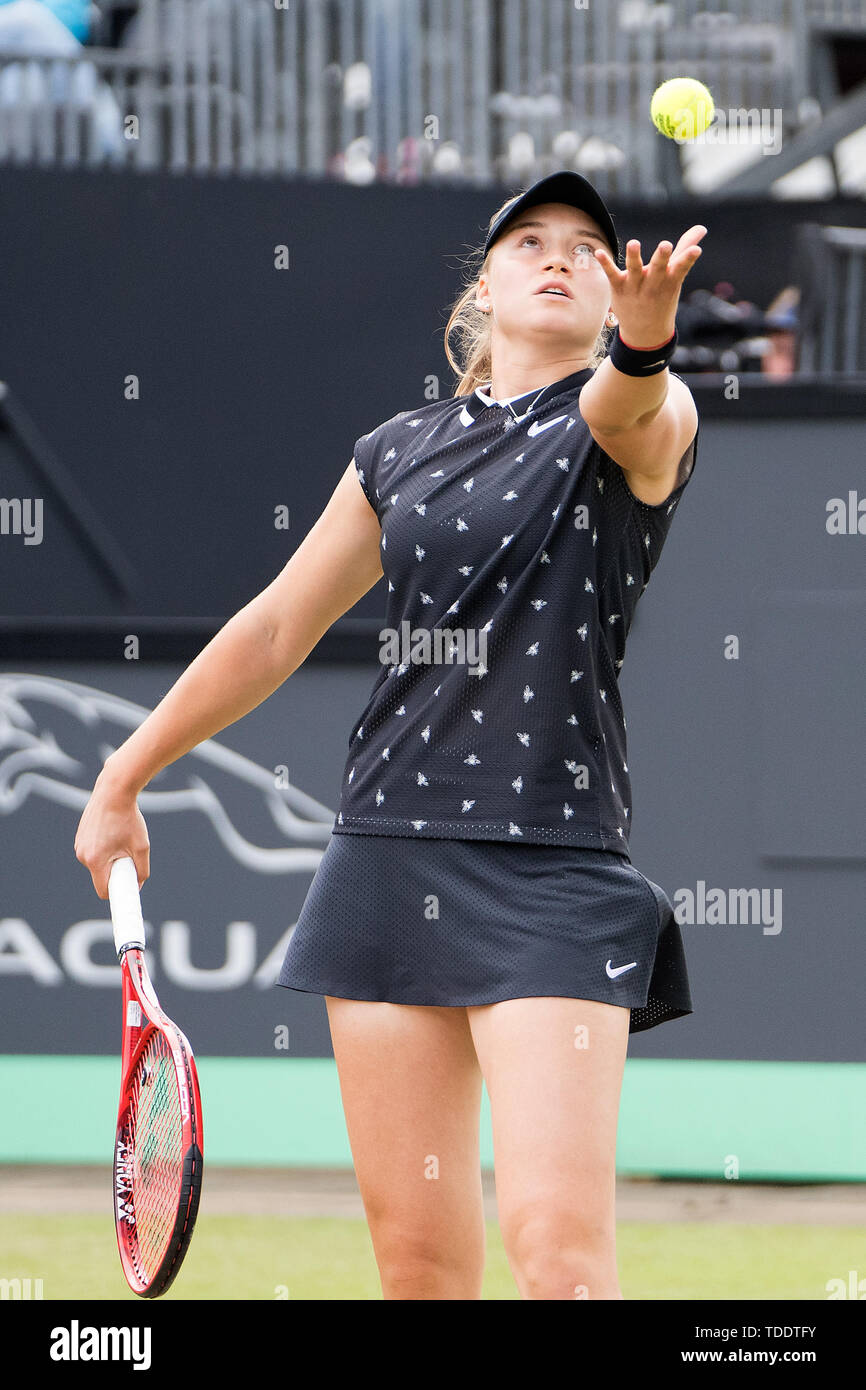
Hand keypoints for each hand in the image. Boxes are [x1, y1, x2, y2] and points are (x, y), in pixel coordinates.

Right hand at [74, 773, 149, 899]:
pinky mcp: (79, 837)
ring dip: (109, 859)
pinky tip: (112, 832)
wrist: (114, 791)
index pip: (103, 891)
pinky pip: (93, 852)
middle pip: (101, 876)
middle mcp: (83, 855)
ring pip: (97, 864)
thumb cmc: (129, 818)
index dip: (117, 893)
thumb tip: (137, 885)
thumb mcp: (141, 847)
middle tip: (129, 856)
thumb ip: (141, 870)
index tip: (126, 892)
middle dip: (115, 871)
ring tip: (121, 839)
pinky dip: (104, 849)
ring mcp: (79, 846)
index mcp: (96, 860)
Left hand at [594, 225, 706, 348]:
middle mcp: (653, 283)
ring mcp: (635, 286)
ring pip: (634, 270)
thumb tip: (702, 228)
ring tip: (634, 243)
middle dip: (662, 257)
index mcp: (670, 280)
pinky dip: (605, 264)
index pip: (681, 268)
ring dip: (634, 257)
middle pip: (658, 268)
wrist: (645, 333)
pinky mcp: (619, 287)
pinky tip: (598, 252)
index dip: (688, 259)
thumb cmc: (662, 297)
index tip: (696, 251)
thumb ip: (685, 249)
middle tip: (666, 245)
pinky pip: (611, 274)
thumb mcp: (675, 276)